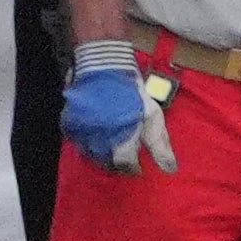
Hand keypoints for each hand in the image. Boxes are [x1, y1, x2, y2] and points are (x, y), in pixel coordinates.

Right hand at [61, 46, 169, 175]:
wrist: (104, 70)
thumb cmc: (133, 95)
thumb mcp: (153, 117)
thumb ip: (161, 145)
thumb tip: (170, 170)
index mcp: (121, 136)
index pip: (124, 164)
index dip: (133, 168)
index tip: (139, 168)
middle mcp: (98, 137)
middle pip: (106, 162)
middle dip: (117, 164)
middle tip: (126, 159)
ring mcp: (81, 131)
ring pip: (90, 155)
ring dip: (102, 157)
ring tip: (113, 151)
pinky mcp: (69, 124)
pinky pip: (77, 143)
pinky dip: (88, 146)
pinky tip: (98, 141)